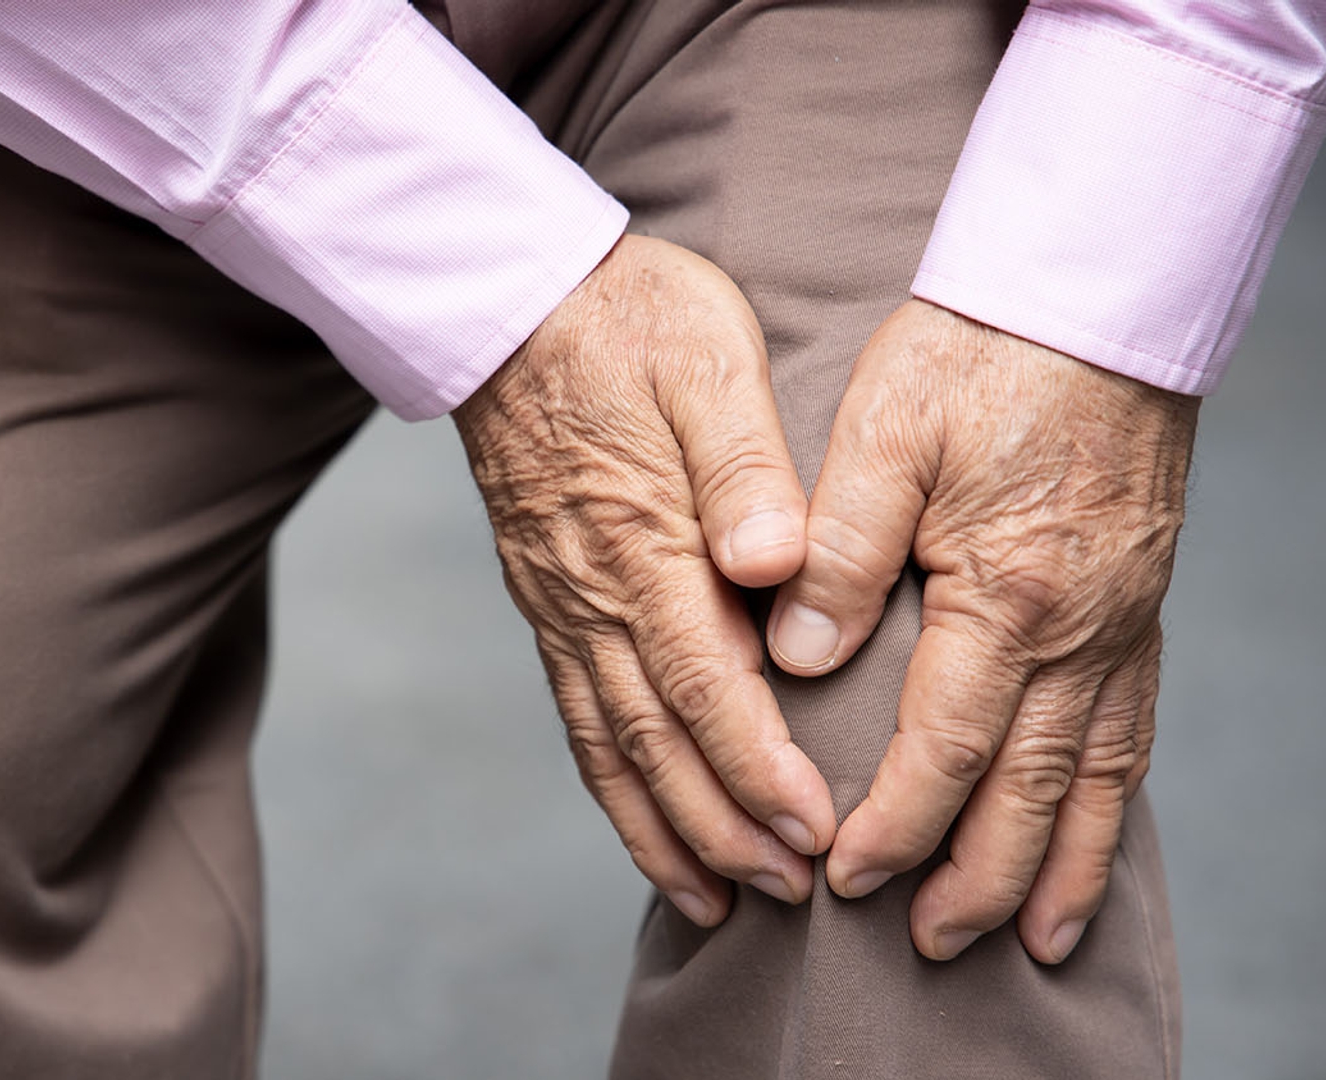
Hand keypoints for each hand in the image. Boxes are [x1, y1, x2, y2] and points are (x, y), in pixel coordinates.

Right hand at [454, 235, 835, 925]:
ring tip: (724, 902)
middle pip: (656, 741)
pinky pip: (576, 718)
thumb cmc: (627, 319)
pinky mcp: (547, 604)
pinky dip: (614, 790)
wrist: (511, 302)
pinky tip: (649, 829)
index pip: (704, 684)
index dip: (758, 770)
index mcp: (640, 540)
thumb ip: (745, 466)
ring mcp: (560, 605)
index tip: (815, 832)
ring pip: (610, 746)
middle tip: (793, 893)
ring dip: (669, 831)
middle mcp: (591, 593)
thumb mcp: (707, 359)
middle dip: (725, 828)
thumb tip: (773, 563)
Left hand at [767, 299, 1198, 962]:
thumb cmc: (978, 351)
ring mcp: (1123, 620)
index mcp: (1007, 593)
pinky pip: (1135, 726)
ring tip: (1034, 938)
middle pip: (1028, 789)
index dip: (896, 825)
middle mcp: (1081, 626)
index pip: (944, 749)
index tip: (846, 876)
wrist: (1094, 291)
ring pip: (1097, 775)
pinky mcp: (1140, 601)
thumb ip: (836, 548)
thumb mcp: (885, 432)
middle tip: (932, 943)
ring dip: (1059, 863)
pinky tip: (1090, 828)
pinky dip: (1112, 797)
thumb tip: (795, 656)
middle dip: (977, 877)